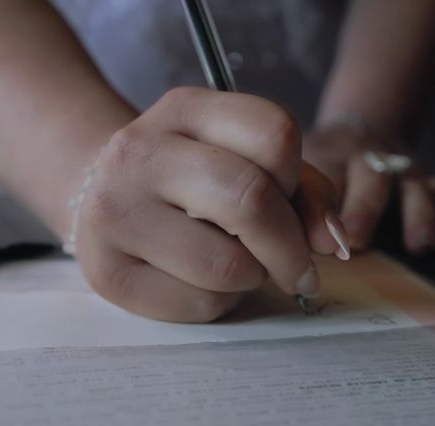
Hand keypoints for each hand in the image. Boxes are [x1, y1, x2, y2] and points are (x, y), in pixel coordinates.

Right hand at [73, 87, 345, 322]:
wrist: (100, 195)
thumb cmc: (190, 178)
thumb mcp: (242, 158)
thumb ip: (302, 190)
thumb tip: (334, 243)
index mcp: (184, 110)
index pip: (276, 135)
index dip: (299, 182)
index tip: (293, 207)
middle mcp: (139, 153)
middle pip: (250, 200)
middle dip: (290, 249)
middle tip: (299, 271)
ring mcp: (114, 215)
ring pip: (227, 266)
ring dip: (251, 276)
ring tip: (232, 263)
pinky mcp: (107, 276)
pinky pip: (199, 305)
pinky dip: (219, 302)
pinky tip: (198, 280)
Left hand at [304, 122, 434, 253]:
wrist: (353, 132)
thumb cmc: (319, 168)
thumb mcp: (298, 173)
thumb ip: (291, 206)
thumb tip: (274, 255)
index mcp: (329, 158)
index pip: (324, 178)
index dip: (320, 207)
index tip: (316, 240)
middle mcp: (367, 160)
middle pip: (370, 181)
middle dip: (364, 211)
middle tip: (355, 240)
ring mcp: (401, 170)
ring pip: (413, 188)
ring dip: (417, 216)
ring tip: (420, 246)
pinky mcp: (428, 179)